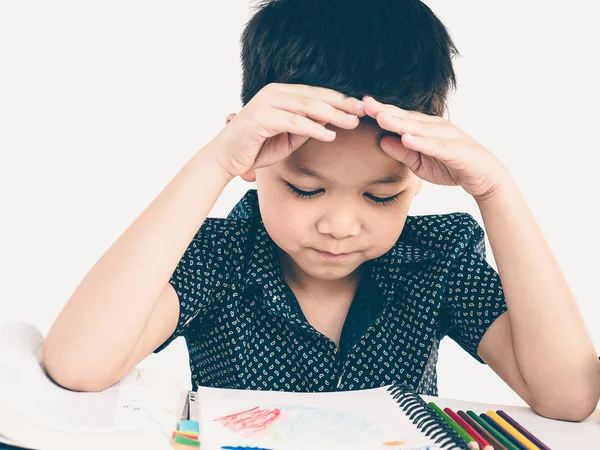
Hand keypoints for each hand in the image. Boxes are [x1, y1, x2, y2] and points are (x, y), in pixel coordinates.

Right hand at [213, 83, 365, 178]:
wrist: (225, 158)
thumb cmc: (255, 148)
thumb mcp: (287, 137)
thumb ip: (305, 127)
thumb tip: (329, 124)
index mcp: (280, 93)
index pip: (315, 93)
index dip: (339, 100)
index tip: (360, 108)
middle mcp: (274, 93)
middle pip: (315, 96)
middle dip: (342, 104)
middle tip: (364, 111)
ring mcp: (267, 103)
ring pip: (307, 107)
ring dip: (332, 115)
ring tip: (352, 123)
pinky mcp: (262, 118)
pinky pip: (294, 123)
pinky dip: (314, 129)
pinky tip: (330, 135)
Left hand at [363, 96, 510, 200]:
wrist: (484, 177)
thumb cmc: (450, 167)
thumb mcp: (419, 163)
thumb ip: (401, 152)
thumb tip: (381, 141)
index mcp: (425, 127)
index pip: (399, 117)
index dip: (381, 112)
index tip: (360, 106)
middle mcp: (435, 126)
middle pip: (406, 117)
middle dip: (385, 110)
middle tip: (365, 104)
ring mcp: (446, 135)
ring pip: (419, 128)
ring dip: (399, 122)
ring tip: (381, 117)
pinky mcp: (455, 149)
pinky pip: (435, 145)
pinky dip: (421, 141)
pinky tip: (406, 138)